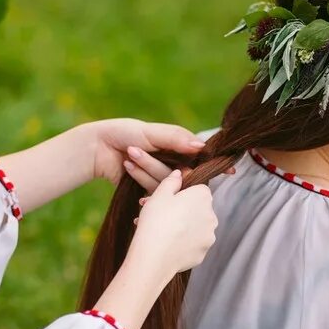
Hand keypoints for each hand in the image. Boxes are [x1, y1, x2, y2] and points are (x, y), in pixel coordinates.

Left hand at [87, 119, 206, 186]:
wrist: (97, 149)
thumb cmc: (124, 134)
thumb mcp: (151, 132)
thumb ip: (177, 139)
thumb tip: (201, 147)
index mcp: (178, 146)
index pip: (201, 157)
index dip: (215, 164)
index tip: (230, 169)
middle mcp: (172, 163)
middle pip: (182, 173)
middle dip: (157, 164)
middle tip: (134, 151)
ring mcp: (161, 178)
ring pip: (166, 183)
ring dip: (144, 169)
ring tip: (126, 156)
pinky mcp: (148, 191)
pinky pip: (154, 196)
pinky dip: (144, 188)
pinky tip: (131, 177)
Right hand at [128, 169, 217, 275]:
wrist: (154, 256)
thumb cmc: (156, 221)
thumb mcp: (159, 194)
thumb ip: (172, 181)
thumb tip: (179, 173)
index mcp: (203, 197)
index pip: (197, 189)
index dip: (181, 194)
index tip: (167, 200)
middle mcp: (212, 215)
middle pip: (197, 209)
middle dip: (181, 211)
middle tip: (160, 215)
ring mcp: (209, 236)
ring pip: (195, 227)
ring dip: (182, 227)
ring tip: (160, 231)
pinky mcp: (203, 253)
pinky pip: (192, 244)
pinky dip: (183, 243)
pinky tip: (167, 245)